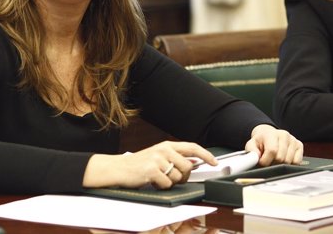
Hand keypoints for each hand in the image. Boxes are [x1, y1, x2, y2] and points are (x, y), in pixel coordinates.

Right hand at [84, 141, 217, 188]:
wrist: (118, 168)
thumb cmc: (138, 165)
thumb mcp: (158, 156)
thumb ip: (174, 158)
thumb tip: (193, 163)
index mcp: (166, 145)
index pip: (192, 147)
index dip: (205, 155)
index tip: (214, 162)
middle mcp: (163, 150)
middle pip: (187, 167)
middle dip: (183, 176)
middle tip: (171, 177)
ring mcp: (158, 159)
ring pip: (178, 177)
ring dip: (170, 182)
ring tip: (158, 178)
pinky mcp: (152, 170)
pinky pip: (167, 184)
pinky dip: (161, 187)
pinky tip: (152, 182)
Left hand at [245, 124, 303, 165]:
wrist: (268, 135)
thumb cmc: (260, 142)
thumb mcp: (251, 145)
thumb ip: (252, 151)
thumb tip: (257, 157)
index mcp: (271, 134)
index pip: (272, 151)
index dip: (266, 160)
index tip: (262, 162)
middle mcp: (284, 135)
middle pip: (281, 158)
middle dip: (273, 163)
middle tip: (269, 159)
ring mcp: (293, 140)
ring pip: (289, 161)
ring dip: (281, 164)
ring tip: (275, 158)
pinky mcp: (299, 145)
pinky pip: (297, 162)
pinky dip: (290, 164)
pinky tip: (284, 158)